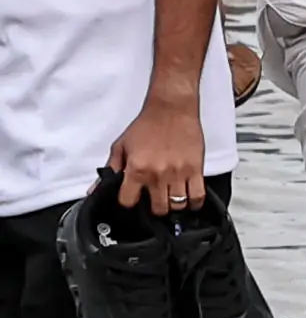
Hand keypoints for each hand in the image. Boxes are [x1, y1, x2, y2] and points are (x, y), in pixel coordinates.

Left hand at [108, 88, 206, 215]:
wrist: (172, 108)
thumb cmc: (147, 124)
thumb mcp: (121, 145)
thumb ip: (110, 169)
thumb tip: (96, 189)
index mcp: (137, 169)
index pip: (128, 202)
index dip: (129, 202)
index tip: (133, 198)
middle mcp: (158, 174)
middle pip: (157, 209)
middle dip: (154, 208)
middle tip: (154, 199)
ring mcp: (178, 173)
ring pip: (177, 206)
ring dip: (173, 206)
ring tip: (170, 198)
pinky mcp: (195, 169)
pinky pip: (197, 197)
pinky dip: (193, 203)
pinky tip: (189, 200)